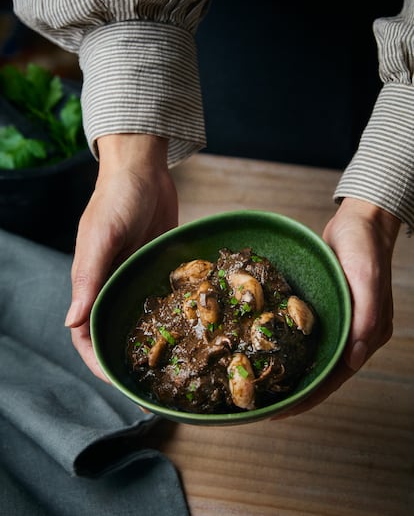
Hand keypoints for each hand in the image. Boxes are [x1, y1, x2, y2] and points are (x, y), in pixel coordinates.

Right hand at [65, 134, 177, 380]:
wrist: (144, 169)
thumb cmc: (118, 197)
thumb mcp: (102, 236)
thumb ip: (88, 277)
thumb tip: (71, 323)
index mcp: (91, 280)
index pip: (86, 332)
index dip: (98, 360)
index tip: (119, 382)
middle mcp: (112, 283)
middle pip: (114, 331)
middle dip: (128, 359)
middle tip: (152, 384)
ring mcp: (136, 276)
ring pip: (139, 318)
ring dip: (151, 341)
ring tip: (175, 365)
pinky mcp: (157, 267)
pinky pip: (161, 298)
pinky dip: (170, 315)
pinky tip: (190, 330)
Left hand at [276, 197, 400, 416]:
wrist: (358, 223)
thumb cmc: (365, 250)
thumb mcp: (367, 281)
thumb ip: (365, 320)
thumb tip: (352, 361)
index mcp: (364, 336)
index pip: (334, 378)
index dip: (309, 398)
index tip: (281, 413)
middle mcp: (349, 333)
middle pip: (318, 372)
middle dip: (293, 390)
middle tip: (262, 404)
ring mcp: (334, 321)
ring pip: (308, 354)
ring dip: (288, 370)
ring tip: (259, 382)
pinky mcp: (321, 307)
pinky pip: (301, 332)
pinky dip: (286, 343)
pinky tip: (265, 346)